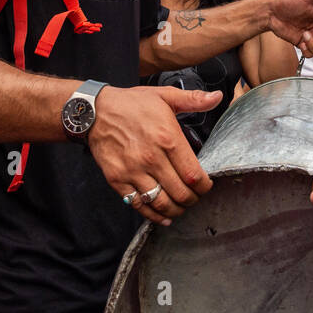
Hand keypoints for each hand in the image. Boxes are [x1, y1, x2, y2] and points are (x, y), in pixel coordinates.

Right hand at [89, 85, 217, 224]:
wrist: (94, 111)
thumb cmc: (131, 104)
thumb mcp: (165, 96)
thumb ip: (194, 99)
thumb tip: (217, 97)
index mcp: (168, 139)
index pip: (194, 175)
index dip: (205, 186)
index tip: (206, 186)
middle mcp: (152, 158)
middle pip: (181, 193)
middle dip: (193, 200)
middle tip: (195, 197)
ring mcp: (133, 171)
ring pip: (161, 203)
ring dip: (175, 210)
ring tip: (181, 206)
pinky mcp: (117, 180)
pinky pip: (138, 205)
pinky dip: (153, 215)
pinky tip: (162, 216)